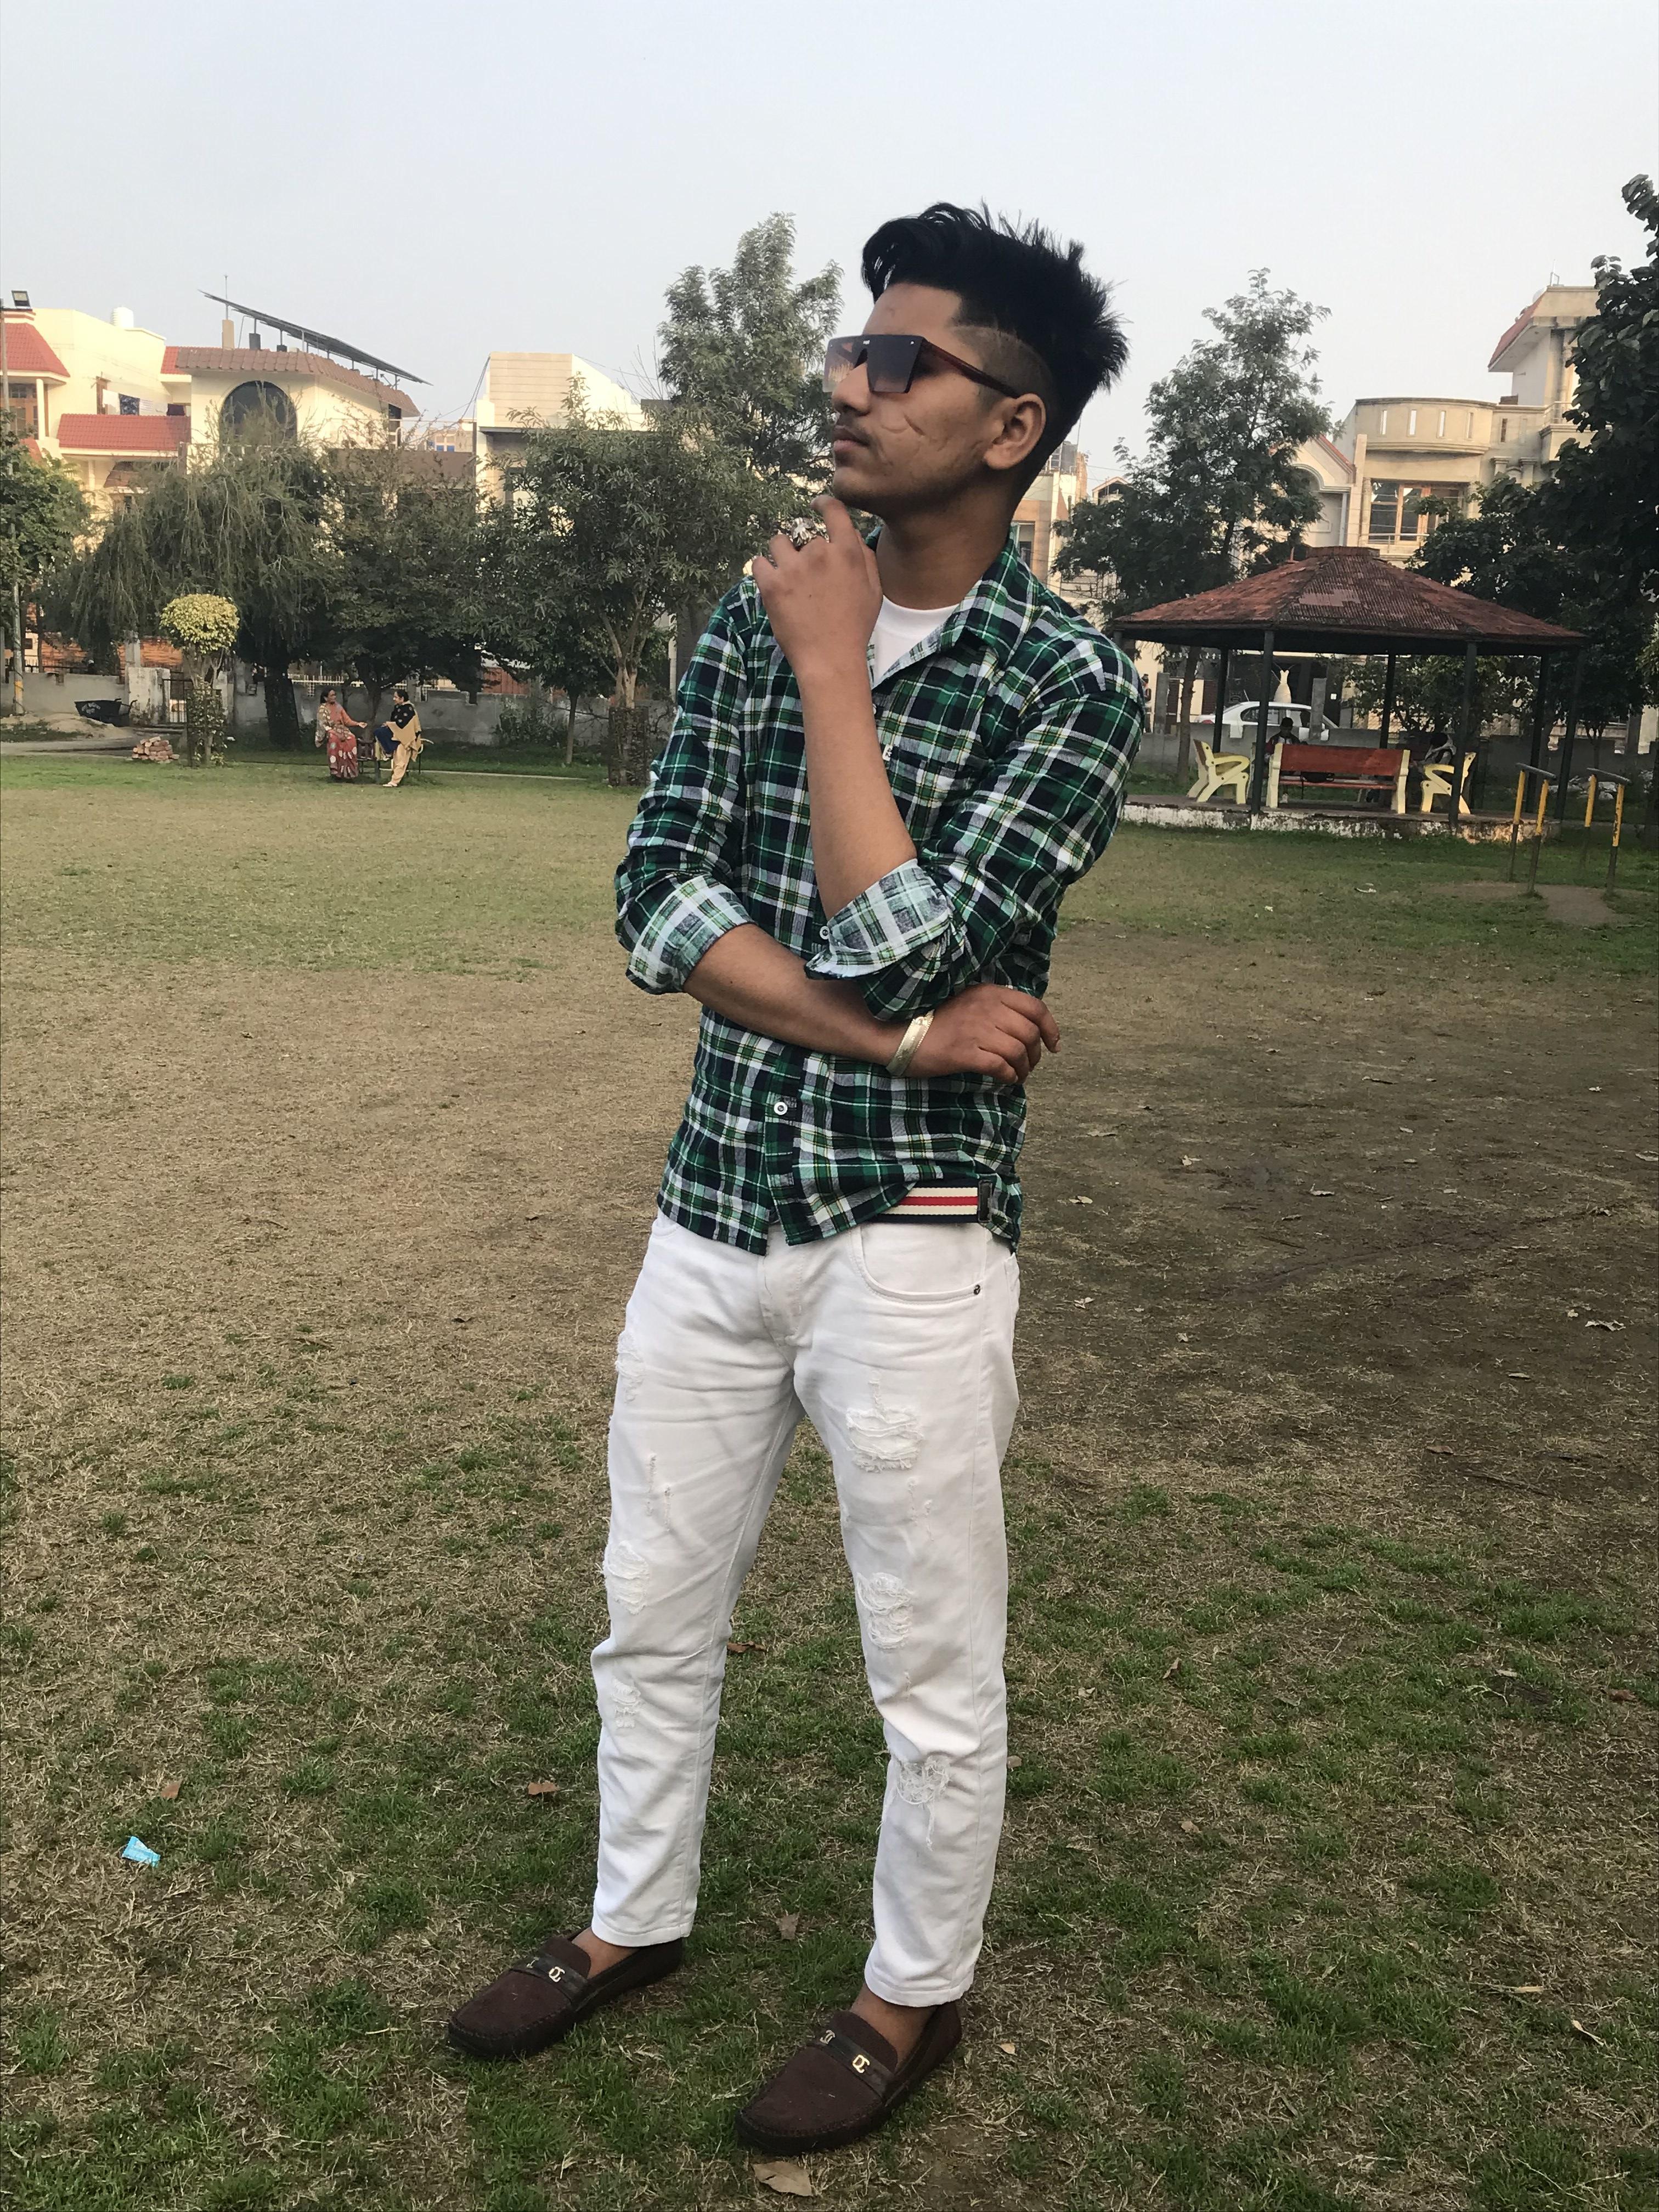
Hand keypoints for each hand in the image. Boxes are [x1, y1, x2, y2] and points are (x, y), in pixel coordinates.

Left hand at [753, 498, 881, 688]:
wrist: (830, 660)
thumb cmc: (854, 628)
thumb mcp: (873, 591)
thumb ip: (864, 557)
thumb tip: (851, 535)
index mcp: (848, 553)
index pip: (833, 511)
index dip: (822, 504)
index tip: (815, 506)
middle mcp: (820, 553)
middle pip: (804, 533)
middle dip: (803, 547)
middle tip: (806, 572)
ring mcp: (794, 568)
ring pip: (778, 543)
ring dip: (781, 555)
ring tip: (786, 576)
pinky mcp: (772, 585)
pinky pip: (758, 563)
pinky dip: (762, 570)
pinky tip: (770, 582)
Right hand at [907, 985, 1059, 1085]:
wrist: (899, 1033)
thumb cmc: (935, 1020)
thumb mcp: (969, 1002)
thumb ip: (995, 1007)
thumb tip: (1025, 1027)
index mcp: (989, 993)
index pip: (1035, 1007)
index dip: (1050, 1028)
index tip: (1053, 1045)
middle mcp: (986, 1008)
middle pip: (1029, 1032)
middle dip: (1036, 1054)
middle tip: (1030, 1066)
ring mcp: (975, 1029)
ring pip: (1018, 1051)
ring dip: (1024, 1068)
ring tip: (1018, 1076)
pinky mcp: (964, 1052)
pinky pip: (1000, 1066)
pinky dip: (1008, 1076)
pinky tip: (1005, 1080)